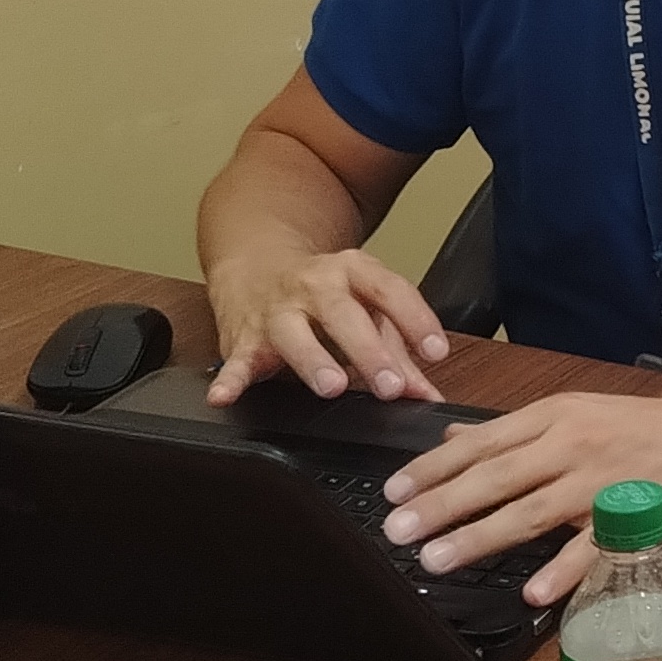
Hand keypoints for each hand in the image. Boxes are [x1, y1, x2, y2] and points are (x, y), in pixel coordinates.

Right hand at [206, 246, 448, 404]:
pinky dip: (229, 379)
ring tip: (332, 386)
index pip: (389, 290)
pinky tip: (225, 396)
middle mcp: (314, 286)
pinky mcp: (242, 338)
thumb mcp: (366, 310)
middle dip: (369, 351)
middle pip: (343, 314)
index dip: (416, 320)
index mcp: (353, 272)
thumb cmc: (322, 295)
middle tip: (391, 386)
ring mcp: (276, 311)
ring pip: (292, 332)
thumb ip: (400, 353)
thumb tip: (427, 396)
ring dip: (313, 360)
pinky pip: (235, 360)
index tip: (436, 352)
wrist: (255, 263)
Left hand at [382, 389, 661, 604]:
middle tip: (398, 530)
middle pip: (497, 477)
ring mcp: (604, 484)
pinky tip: (533, 593)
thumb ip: (515, 431)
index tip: (394, 490)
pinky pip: (593, 550)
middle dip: (442, 505)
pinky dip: (563, 571)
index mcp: (557, 416)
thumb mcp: (578, 414)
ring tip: (438, 560)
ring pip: (532, 511)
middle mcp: (574, 445)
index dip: (434, 467)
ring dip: (481, 537)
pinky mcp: (635, 520)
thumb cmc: (647, 430)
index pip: (483, 442)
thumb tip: (453, 438)